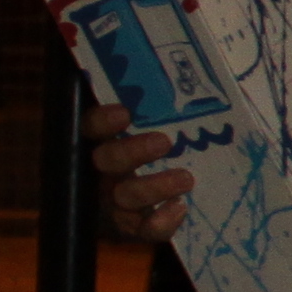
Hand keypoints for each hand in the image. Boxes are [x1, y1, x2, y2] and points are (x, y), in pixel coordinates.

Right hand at [85, 98, 191, 243]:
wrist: (163, 190)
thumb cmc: (162, 138)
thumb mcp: (160, 117)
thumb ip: (163, 99)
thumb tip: (201, 61)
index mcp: (102, 139)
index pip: (90, 126)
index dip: (102, 121)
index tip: (124, 113)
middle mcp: (102, 169)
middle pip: (106, 161)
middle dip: (132, 152)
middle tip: (164, 142)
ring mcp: (114, 200)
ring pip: (123, 197)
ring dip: (154, 187)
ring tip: (186, 178)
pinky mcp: (131, 225)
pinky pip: (141, 230)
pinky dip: (160, 223)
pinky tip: (180, 208)